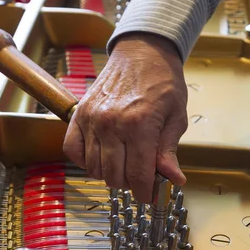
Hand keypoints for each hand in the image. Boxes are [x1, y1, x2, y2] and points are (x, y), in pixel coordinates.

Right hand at [63, 33, 187, 202]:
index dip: (145, 193)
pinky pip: (72, 151)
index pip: (138, 175)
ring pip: (93, 168)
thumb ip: (169, 151)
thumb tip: (173, 180)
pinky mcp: (79, 114)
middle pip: (115, 176)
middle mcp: (111, 124)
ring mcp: (92, 119)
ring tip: (122, 164)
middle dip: (129, 184)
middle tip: (139, 176)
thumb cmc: (163, 83)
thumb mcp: (176, 117)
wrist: (143, 52)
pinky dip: (84, 161)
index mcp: (140, 125)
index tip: (149, 197)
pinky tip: (100, 157)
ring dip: (108, 174)